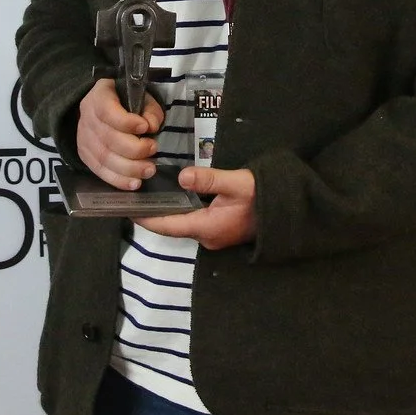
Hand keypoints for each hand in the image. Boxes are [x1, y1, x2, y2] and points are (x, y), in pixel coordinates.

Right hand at [76, 78, 163, 189]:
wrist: (100, 108)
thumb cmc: (126, 102)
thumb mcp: (141, 97)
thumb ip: (149, 110)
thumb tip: (152, 127)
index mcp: (99, 97)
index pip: (107, 111)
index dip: (126, 122)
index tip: (145, 127)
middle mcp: (87, 118)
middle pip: (108, 138)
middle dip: (134, 149)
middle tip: (153, 149)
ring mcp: (83, 138)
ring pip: (104, 158)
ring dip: (129, 168)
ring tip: (149, 170)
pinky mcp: (85, 155)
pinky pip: (100, 171)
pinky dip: (118, 179)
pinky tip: (134, 183)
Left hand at [138, 167, 256, 248]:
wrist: (288, 212)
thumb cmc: (263, 196)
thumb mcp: (237, 183)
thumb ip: (209, 180)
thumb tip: (181, 178)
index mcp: (206, 227)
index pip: (167, 225)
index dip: (146, 219)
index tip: (127, 210)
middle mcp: (206, 237)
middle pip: (173, 226)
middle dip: (154, 214)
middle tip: (136, 196)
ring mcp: (214, 236)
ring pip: (184, 224)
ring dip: (168, 212)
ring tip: (151, 196)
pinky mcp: (220, 231)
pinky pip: (195, 222)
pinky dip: (182, 212)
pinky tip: (177, 198)